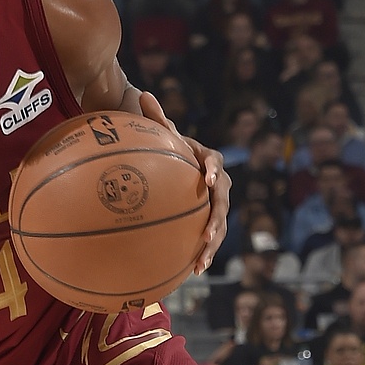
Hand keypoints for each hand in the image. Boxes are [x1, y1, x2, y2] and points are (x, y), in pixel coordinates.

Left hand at [137, 89, 228, 273]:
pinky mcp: (211, 221)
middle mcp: (219, 183)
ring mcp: (217, 205)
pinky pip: (211, 238)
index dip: (212, 170)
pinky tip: (194, 271)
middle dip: (217, 219)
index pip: (215, 163)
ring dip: (213, 244)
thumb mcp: (166, 135)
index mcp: (210, 160)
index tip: (207, 178)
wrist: (186, 168)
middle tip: (208, 233)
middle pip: (222, 201)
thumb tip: (142, 93)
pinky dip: (205, 254)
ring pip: (221, 225)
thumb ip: (157, 118)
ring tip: (202, 261)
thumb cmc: (174, 151)